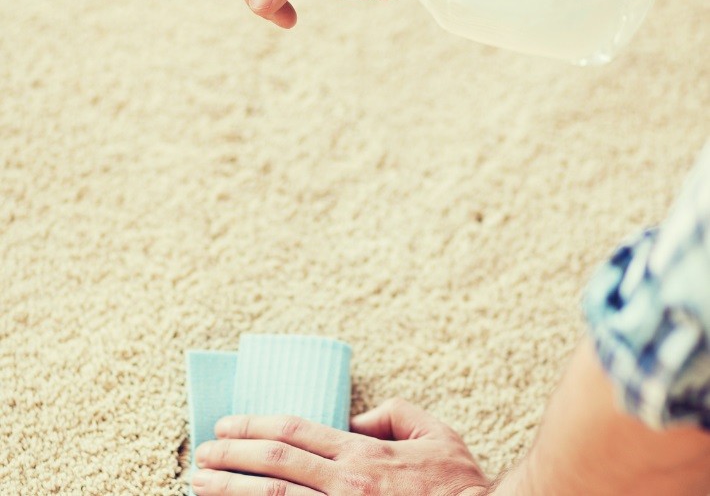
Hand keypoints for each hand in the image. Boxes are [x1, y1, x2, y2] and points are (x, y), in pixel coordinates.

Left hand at [192, 398, 490, 494]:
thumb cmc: (459, 484)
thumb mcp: (433, 431)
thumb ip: (392, 413)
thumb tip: (352, 420)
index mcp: (364, 455)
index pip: (295, 433)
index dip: (255, 427)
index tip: (226, 426)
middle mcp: (346, 486)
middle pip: (276, 466)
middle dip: (232, 458)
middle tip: (201, 454)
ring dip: (233, 492)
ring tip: (200, 484)